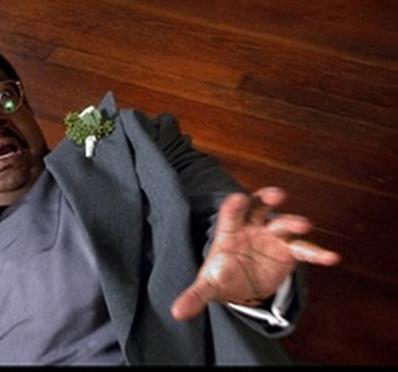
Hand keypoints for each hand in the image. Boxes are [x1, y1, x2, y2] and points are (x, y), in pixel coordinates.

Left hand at [171, 186, 340, 320]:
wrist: (241, 284)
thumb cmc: (222, 276)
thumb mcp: (208, 286)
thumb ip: (195, 296)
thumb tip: (176, 313)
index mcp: (230, 232)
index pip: (230, 215)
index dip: (234, 206)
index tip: (238, 199)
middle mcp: (253, 228)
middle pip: (260, 208)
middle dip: (267, 199)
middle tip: (277, 194)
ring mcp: (272, 237)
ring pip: (284, 225)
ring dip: (293, 222)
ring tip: (305, 224)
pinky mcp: (289, 252)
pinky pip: (304, 249)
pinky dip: (317, 253)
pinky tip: (331, 257)